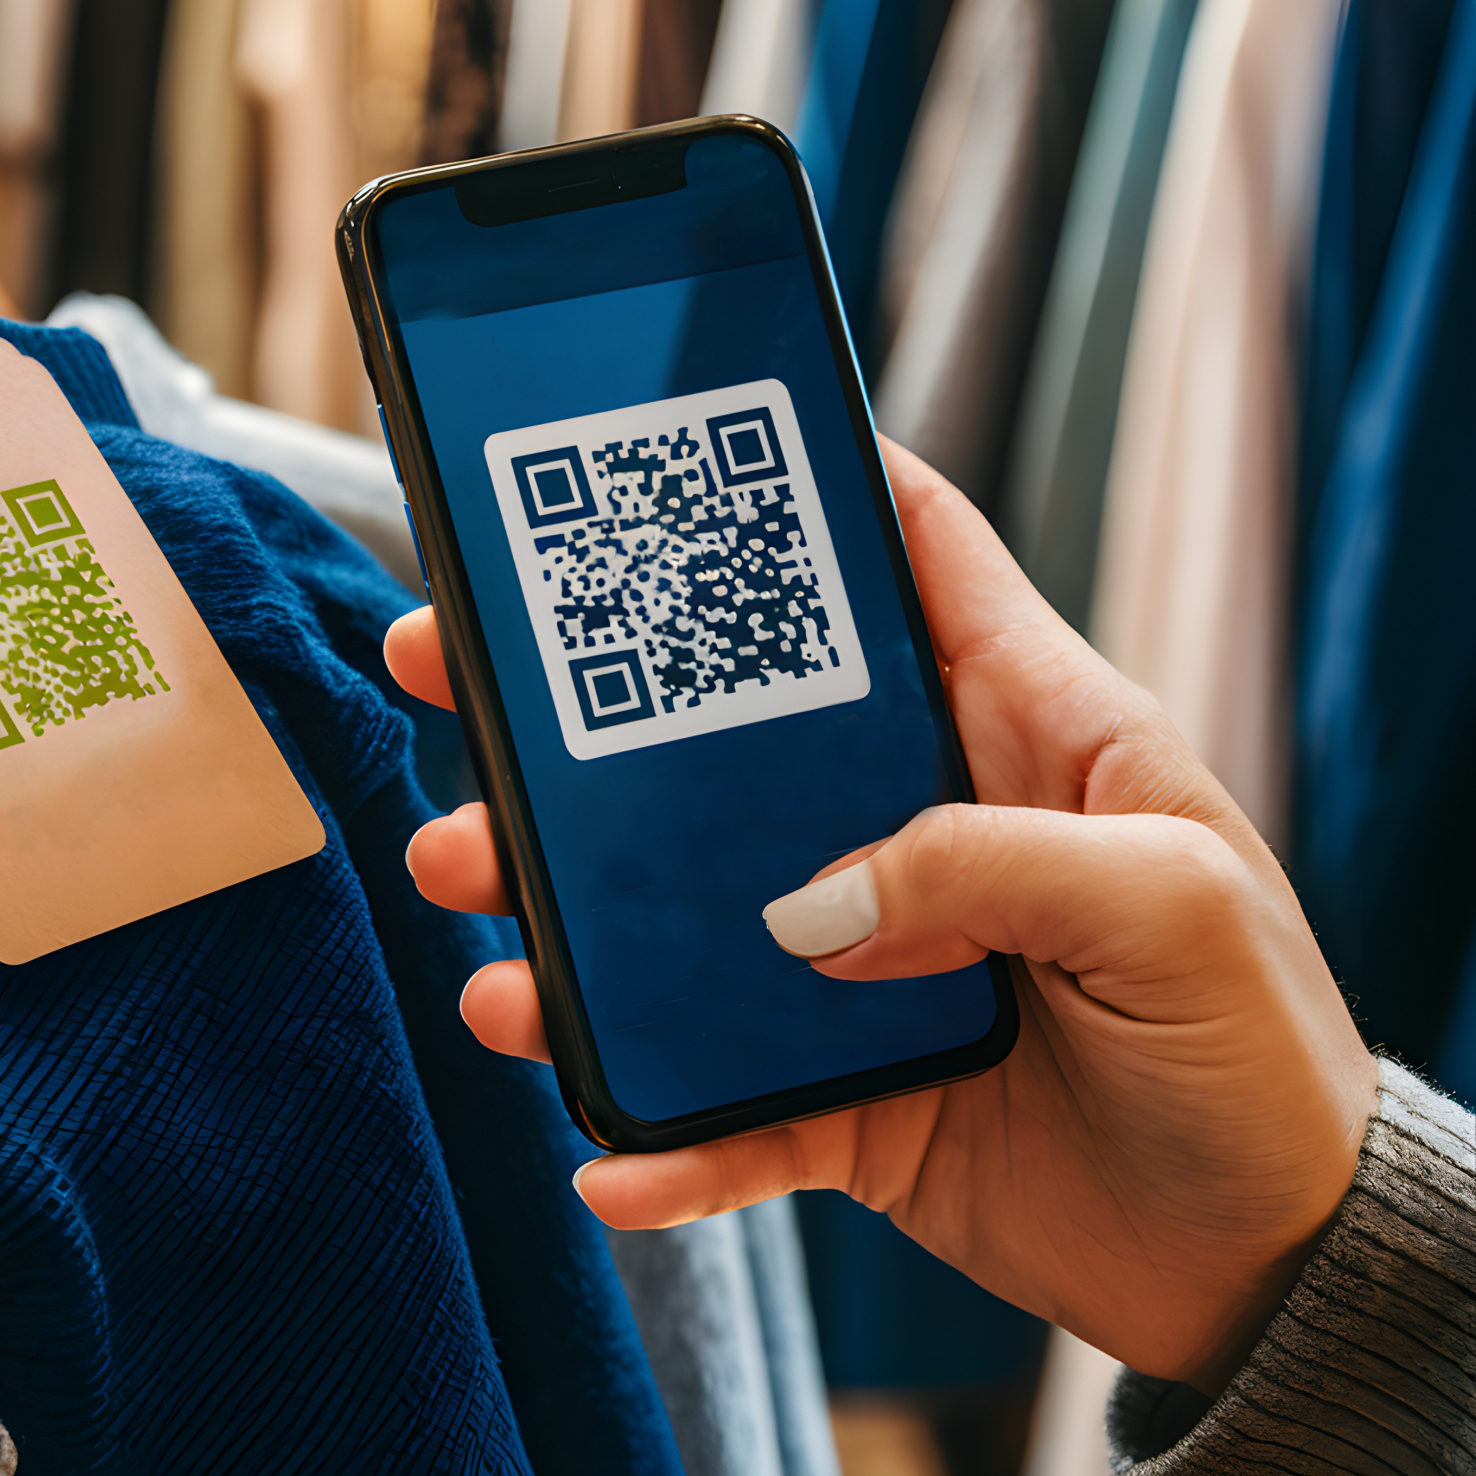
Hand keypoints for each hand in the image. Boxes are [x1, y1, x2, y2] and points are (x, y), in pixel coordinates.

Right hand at [393, 441, 1376, 1392]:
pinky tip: (606, 1153)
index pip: (905, 557)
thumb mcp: (1174, 904)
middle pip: (715, 736)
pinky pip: (721, 1112)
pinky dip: (657, 1136)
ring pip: (673, 926)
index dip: (797, 484)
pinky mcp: (840, 1094)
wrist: (1269, 1264)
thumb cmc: (1261, 1051)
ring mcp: (862, 964)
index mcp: (1018, 729)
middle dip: (570, 711)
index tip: (660, 450)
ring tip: (495, 960)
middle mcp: (914, 828)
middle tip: (444, 677)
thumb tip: (800, 906)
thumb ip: (988, 862)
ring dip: (564, 941)